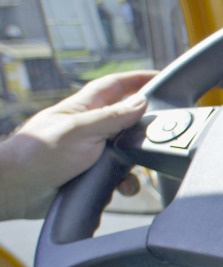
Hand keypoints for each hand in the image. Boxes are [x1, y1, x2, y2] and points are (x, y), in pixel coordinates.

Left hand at [0, 70, 155, 219]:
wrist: (16, 189)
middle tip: (158, 135)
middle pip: (128, 120)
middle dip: (143, 129)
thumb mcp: (80, 129)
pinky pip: (118, 177)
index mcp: (84, 108)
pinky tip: (118, 188)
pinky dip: (124, 183)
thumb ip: (113, 117)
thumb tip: (142, 102)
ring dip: (134, 164)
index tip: (161, 77)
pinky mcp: (90, 175)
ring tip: (133, 171)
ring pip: (127, 153)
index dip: (138, 78)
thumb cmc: (36, 153)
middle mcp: (89, 128)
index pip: (116, 85)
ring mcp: (90, 152)